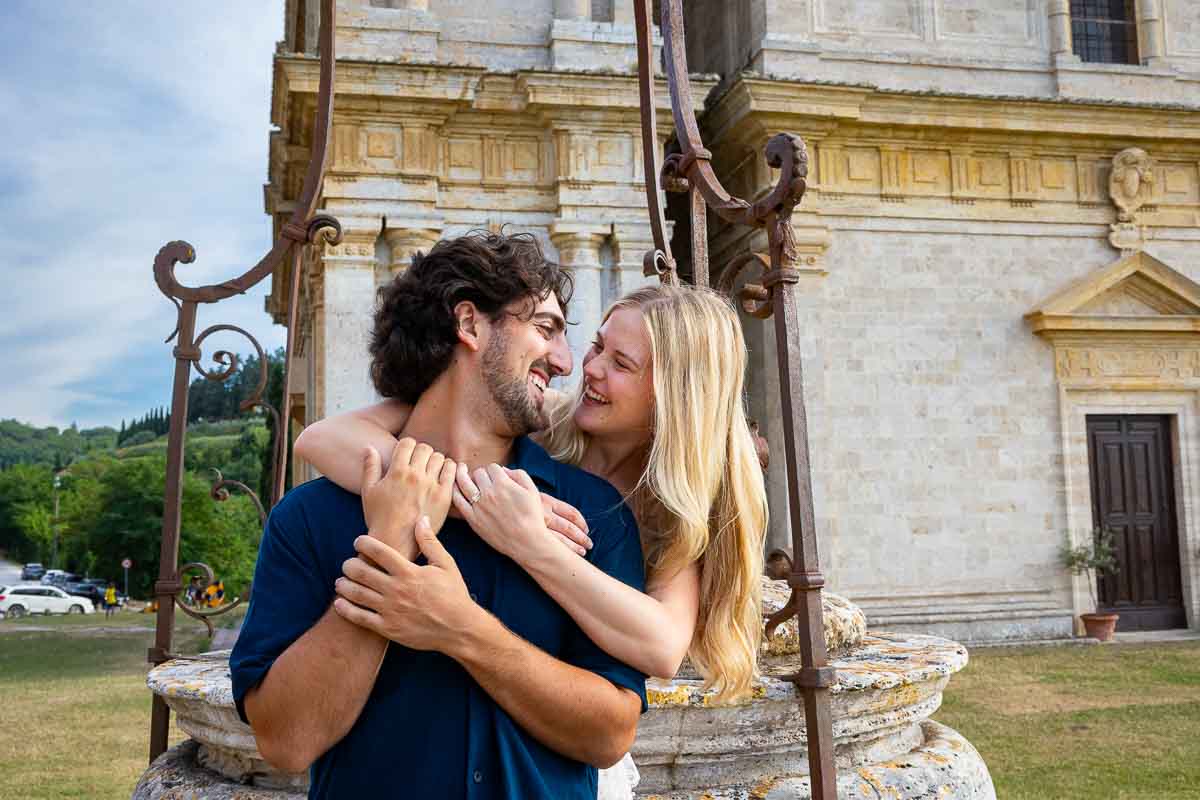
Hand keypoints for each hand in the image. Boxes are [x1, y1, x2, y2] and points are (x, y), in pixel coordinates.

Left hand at [333, 516, 480, 654]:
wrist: (459, 629)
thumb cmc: (454, 594)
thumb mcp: (446, 565)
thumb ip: (430, 542)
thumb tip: (421, 519)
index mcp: (410, 572)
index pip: (379, 552)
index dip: (364, 544)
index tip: (358, 542)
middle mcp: (397, 590)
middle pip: (362, 572)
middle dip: (349, 565)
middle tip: (347, 563)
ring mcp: (391, 610)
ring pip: (357, 594)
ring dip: (344, 585)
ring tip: (340, 581)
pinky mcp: (388, 628)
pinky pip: (360, 618)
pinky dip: (346, 609)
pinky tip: (339, 603)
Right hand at [361, 438, 455, 557]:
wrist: (395, 543)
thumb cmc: (379, 518)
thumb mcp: (369, 491)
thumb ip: (370, 467)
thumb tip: (369, 447)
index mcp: (396, 472)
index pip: (408, 443)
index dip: (407, 446)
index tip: (407, 455)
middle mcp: (415, 476)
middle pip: (425, 448)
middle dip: (421, 452)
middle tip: (419, 463)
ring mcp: (431, 486)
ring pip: (439, 458)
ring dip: (434, 460)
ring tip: (430, 470)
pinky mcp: (444, 496)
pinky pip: (452, 471)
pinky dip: (449, 468)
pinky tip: (442, 475)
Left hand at [452, 464, 590, 560]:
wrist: (527, 541)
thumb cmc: (532, 516)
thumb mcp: (533, 490)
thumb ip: (519, 475)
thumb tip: (504, 470)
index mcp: (503, 484)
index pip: (492, 467)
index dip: (495, 470)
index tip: (496, 476)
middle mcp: (489, 493)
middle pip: (478, 473)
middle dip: (481, 473)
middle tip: (483, 479)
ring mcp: (479, 506)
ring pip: (463, 482)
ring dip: (461, 474)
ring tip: (460, 469)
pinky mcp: (472, 519)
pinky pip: (458, 501)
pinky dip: (454, 491)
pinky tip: (454, 486)